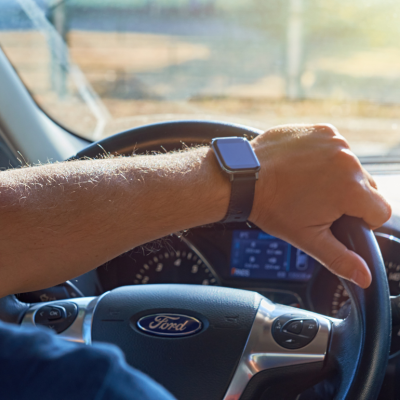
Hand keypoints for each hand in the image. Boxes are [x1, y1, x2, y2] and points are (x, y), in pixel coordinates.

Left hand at [249, 124, 391, 287]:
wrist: (243, 177)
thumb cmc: (271, 206)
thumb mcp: (307, 238)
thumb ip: (340, 259)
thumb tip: (365, 277)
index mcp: (351, 190)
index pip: (381, 211)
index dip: (362, 221)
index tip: (339, 219)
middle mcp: (348, 160)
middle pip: (367, 188)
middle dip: (349, 199)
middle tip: (318, 203)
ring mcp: (334, 141)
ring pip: (351, 167)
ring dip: (337, 177)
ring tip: (307, 185)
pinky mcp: (321, 130)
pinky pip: (335, 148)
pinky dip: (325, 158)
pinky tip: (304, 168)